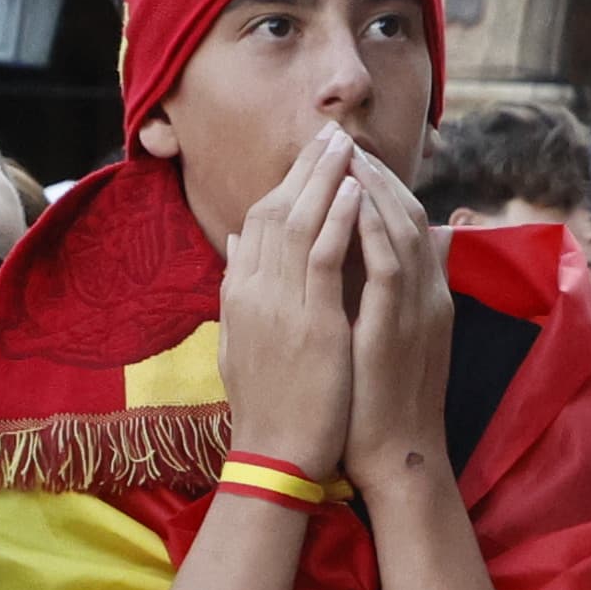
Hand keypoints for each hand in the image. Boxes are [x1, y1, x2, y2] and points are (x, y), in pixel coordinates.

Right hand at [217, 125, 359, 477]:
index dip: (285, 185)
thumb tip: (238, 249)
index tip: (310, 158)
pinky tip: (352, 192)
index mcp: (239, 295)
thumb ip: (241, 292)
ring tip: (345, 144)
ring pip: (296, 224)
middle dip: (305, 168)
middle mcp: (251, 291)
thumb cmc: (272, 407)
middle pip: (274, 210)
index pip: (258, 223)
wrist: (275, 457)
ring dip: (323, 179)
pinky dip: (335, 220)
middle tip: (331, 132)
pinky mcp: (308, 323)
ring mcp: (276, 304)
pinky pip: (320, 258)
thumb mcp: (244, 342)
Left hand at [342, 144, 454, 498]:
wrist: (395, 457)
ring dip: (373, 187)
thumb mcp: (381, 339)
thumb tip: (350, 261)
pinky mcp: (399, 325)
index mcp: (424, 298)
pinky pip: (390, 262)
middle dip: (374, 174)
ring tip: (345, 153)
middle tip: (342, 140)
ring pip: (402, 228)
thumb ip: (373, 298)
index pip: (406, 223)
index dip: (378, 185)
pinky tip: (349, 198)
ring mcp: (419, 309)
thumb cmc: (378, 403)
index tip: (345, 158)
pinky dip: (371, 226)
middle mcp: (429, 296)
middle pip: (408, 214)